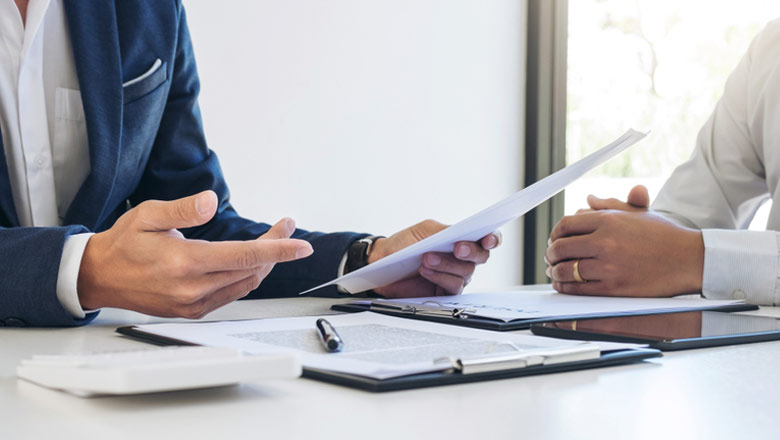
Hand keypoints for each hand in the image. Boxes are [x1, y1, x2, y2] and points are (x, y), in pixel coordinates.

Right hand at [77, 191, 312, 318]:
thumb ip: (182, 209)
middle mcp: (193, 288)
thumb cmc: (123, 243)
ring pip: (245, 284)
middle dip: (275, 248)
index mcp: (185, 263)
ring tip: (274, 240)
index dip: (278, 250)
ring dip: (264, 263)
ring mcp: (193, 304)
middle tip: (286, 227)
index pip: (244, 256)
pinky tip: (251, 261)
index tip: (302, 245)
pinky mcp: (192, 311)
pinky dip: (247, 277)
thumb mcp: (148, 214)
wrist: (99, 277)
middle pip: (251, 269)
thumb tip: (211, 202)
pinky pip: (231, 294)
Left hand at [367, 220, 500, 297]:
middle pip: (481, 257)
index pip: (486, 239)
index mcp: (461, 239)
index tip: (488, 239)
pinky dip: (439, 277)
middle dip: (471, 251)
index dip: (492, 239)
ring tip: (426, 258)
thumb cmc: (404, 244)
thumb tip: (463, 232)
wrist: (383, 262)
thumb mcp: (425, 231)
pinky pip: (452, 286)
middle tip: (457, 248)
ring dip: (447, 264)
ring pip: (465, 272)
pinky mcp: (445, 292)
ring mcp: (455, 276)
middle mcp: (462, 258)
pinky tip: (425, 270)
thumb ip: (446, 231)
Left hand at [545, 185, 703, 296]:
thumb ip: (609, 206)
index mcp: (608, 220)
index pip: (566, 225)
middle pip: (561, 247)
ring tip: (555, 272)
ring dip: (555, 272)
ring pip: (566, 270)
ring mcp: (608, 266)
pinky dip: (565, 288)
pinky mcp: (613, 288)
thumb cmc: (664, 235)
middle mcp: (605, 241)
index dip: (554, 234)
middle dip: (551, 254)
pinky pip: (578, 289)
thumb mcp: (637, 213)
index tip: (554, 240)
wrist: (689, 259)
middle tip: (550, 258)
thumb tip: (587, 200)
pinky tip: (564, 286)